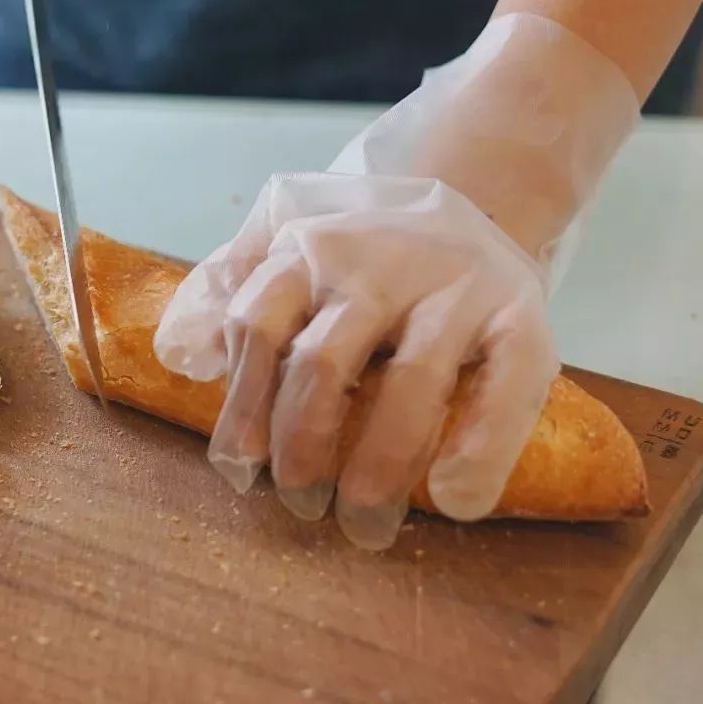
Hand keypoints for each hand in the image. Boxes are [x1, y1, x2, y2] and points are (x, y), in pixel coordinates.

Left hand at [155, 14, 637, 548]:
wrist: (472, 181)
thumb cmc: (361, 241)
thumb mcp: (284, 232)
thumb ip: (228, 281)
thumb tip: (181, 355)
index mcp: (309, 246)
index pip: (255, 327)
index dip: (243, 407)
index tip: (241, 469)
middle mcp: (380, 261)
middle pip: (323, 362)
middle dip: (303, 446)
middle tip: (300, 504)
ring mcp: (455, 285)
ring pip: (410, 382)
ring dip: (379, 464)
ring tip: (361, 522)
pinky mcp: (521, 312)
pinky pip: (507, 386)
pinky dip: (480, 448)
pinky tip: (453, 498)